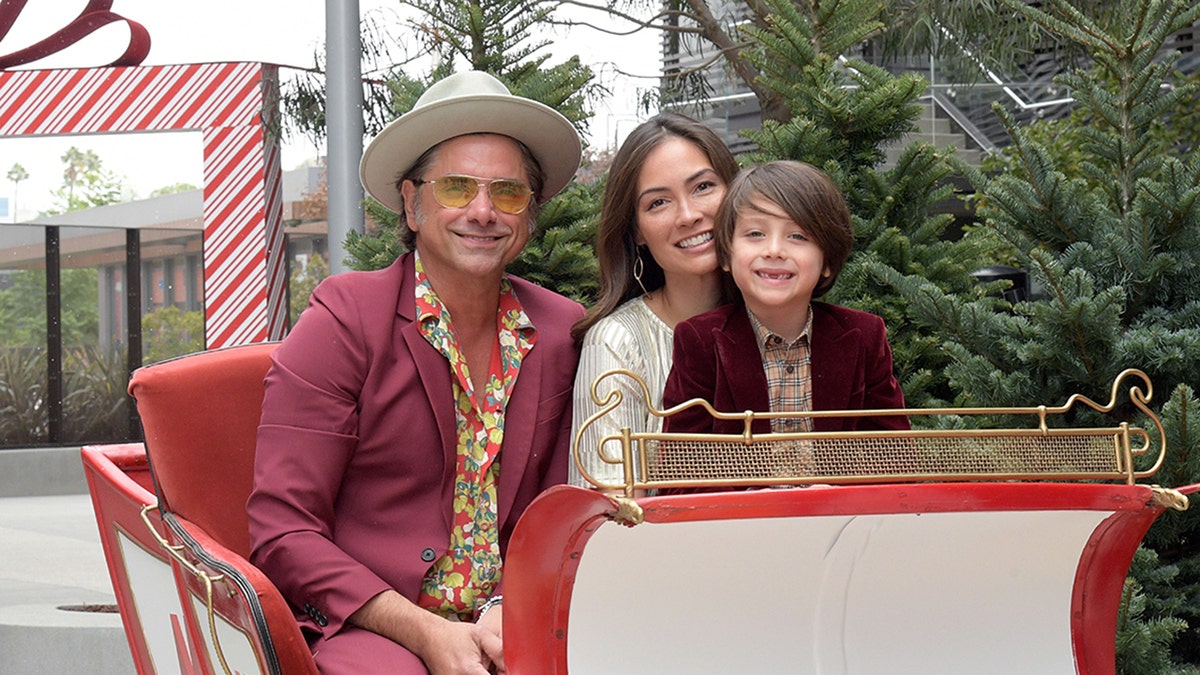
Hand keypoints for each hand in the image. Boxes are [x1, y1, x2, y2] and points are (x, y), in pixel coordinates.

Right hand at [349, 590, 501, 674]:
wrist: (428, 637)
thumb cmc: (455, 635)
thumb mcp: (480, 634)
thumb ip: (498, 649)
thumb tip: (514, 664)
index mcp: (468, 670)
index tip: (506, 669)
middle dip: (495, 674)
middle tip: (491, 663)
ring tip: (482, 664)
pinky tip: (476, 667)